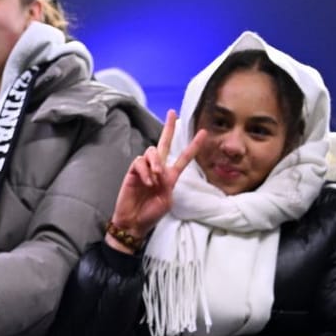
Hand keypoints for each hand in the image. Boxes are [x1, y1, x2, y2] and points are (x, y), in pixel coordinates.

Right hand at [108, 110, 208, 249]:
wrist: (134, 223)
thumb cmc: (151, 214)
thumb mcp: (167, 201)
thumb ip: (168, 184)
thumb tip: (160, 171)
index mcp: (169, 176)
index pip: (183, 158)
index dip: (193, 146)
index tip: (203, 133)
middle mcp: (157, 169)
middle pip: (164, 143)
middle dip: (168, 128)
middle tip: (172, 112)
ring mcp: (144, 169)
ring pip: (151, 152)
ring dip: (155, 163)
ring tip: (156, 177)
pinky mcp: (132, 171)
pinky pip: (139, 162)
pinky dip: (144, 171)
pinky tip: (146, 181)